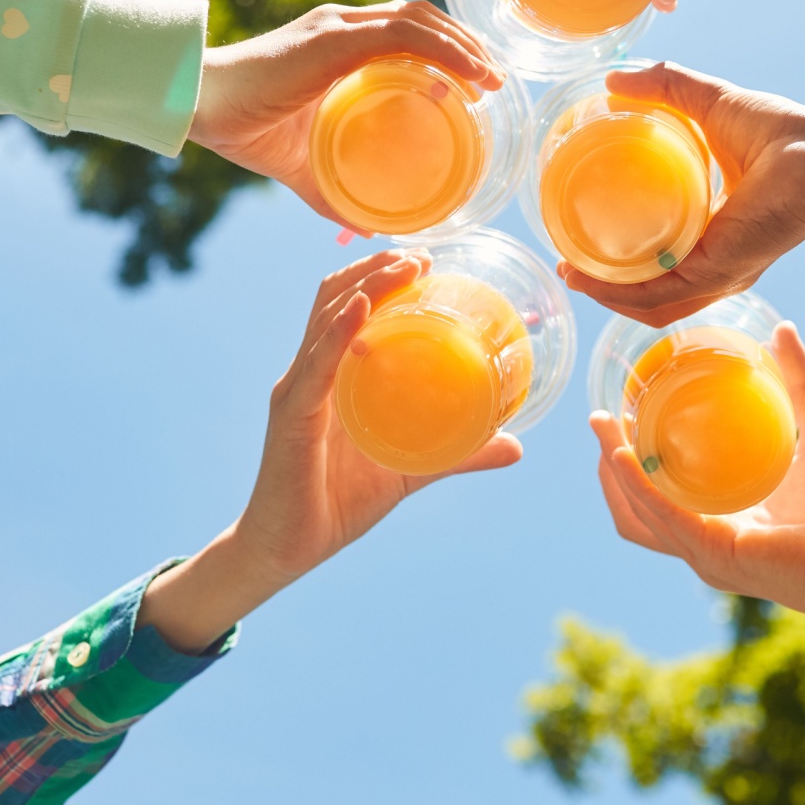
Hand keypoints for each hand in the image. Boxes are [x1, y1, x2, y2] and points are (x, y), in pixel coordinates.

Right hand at [187, 1, 503, 228]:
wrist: (200, 109)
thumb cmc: (246, 132)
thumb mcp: (305, 167)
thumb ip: (337, 193)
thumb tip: (372, 226)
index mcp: (340, 44)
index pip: (409, 29)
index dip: (449, 47)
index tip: (478, 80)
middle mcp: (344, 25)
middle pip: (424, 18)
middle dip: (466, 44)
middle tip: (495, 81)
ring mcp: (339, 26)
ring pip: (421, 21)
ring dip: (465, 47)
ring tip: (492, 80)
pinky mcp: (334, 38)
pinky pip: (404, 34)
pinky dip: (444, 51)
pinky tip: (469, 76)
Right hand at [234, 249, 522, 582]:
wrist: (287, 549)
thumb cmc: (341, 502)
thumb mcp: (412, 469)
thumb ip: (459, 453)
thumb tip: (517, 445)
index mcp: (332, 375)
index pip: (348, 307)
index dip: (379, 276)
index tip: (424, 259)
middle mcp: (309, 371)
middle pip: (335, 298)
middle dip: (375, 268)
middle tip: (421, 255)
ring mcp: (297, 389)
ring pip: (327, 318)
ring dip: (366, 285)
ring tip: (403, 267)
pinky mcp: (292, 415)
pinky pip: (316, 365)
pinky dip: (339, 331)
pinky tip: (361, 309)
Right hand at [561, 63, 804, 326]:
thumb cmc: (779, 132)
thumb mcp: (708, 104)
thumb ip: (664, 87)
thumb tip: (613, 81)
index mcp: (713, 233)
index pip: (660, 258)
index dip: (621, 255)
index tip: (582, 238)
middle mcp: (714, 263)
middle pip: (649, 291)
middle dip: (605, 285)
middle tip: (568, 263)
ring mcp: (714, 274)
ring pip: (648, 304)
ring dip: (604, 295)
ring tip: (570, 273)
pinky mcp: (714, 274)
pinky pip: (657, 296)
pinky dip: (618, 292)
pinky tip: (588, 276)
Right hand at [593, 322, 804, 631]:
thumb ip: (804, 383)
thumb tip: (784, 330)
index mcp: (724, 518)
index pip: (661, 492)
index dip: (633, 458)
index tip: (620, 410)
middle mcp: (707, 541)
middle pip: (636, 508)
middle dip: (609, 465)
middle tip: (599, 418)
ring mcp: (708, 553)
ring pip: (638, 516)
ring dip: (613, 473)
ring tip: (601, 430)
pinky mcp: (718, 556)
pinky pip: (665, 518)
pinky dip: (638, 487)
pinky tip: (620, 455)